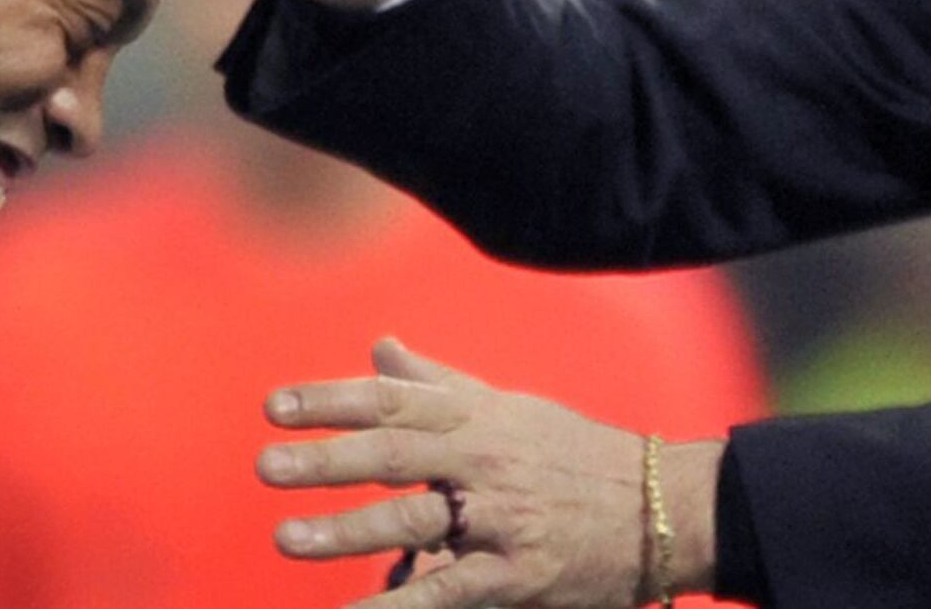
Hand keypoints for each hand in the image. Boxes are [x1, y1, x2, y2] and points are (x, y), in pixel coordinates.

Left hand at [258, 338, 721, 607]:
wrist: (662, 507)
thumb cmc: (576, 455)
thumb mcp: (511, 408)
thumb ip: (439, 383)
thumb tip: (380, 346)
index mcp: (482, 417)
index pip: (396, 402)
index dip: (333, 401)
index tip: (274, 406)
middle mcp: (489, 461)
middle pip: (397, 456)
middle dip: (328, 460)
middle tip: (268, 465)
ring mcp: (503, 519)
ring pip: (417, 521)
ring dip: (347, 532)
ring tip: (286, 537)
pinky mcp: (517, 574)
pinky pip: (448, 591)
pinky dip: (397, 604)